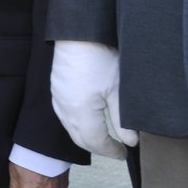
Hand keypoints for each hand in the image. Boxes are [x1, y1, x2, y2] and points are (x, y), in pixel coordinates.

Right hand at [50, 40, 137, 158]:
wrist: (78, 33)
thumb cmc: (100, 58)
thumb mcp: (118, 91)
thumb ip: (123, 120)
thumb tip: (131, 142)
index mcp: (80, 112)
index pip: (95, 142)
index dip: (111, 151)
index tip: (124, 154)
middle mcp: (65, 109)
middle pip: (79, 138)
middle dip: (97, 148)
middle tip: (116, 150)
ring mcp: (58, 98)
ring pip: (70, 128)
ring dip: (85, 138)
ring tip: (103, 139)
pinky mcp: (56, 89)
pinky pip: (64, 116)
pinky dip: (76, 125)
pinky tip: (86, 121)